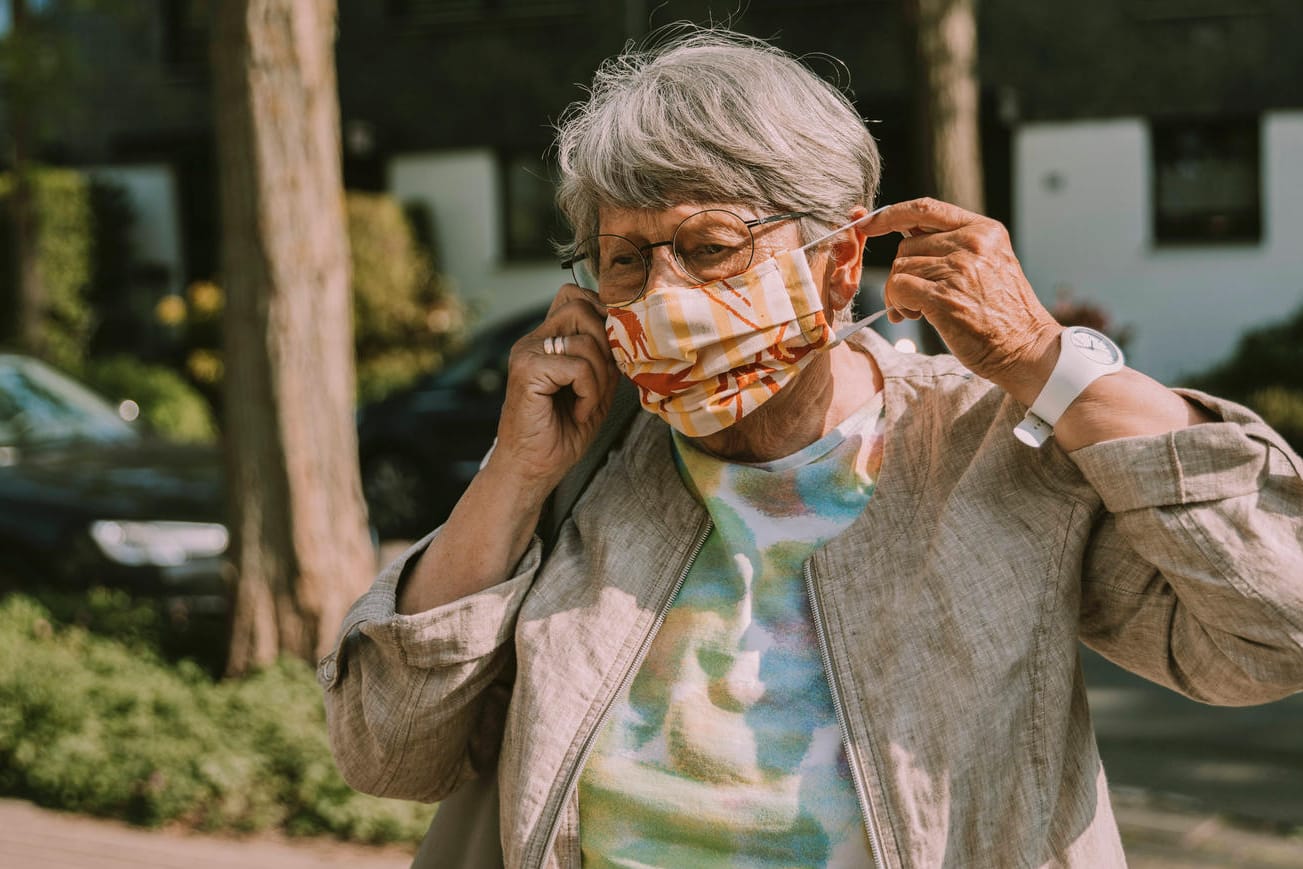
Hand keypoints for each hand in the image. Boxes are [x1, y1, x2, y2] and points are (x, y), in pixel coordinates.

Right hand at [487, 284, 618, 497]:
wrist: (531, 470)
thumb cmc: (560, 435)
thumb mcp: (595, 390)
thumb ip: (605, 359)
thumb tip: (626, 331)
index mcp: (545, 340)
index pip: (573, 296)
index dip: (599, 311)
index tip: (612, 349)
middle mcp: (532, 340)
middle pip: (580, 308)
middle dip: (605, 344)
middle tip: (603, 380)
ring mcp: (526, 353)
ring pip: (584, 339)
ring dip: (599, 376)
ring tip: (588, 402)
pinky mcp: (526, 370)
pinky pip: (578, 367)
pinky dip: (589, 392)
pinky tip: (580, 411)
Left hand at [861, 198, 1061, 405]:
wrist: (1027, 348)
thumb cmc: (1004, 313)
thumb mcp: (989, 263)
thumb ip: (955, 246)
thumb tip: (906, 236)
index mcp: (983, 230)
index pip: (925, 208)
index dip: (890, 214)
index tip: (869, 223)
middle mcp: (972, 243)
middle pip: (906, 245)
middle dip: (901, 272)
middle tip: (913, 299)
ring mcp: (958, 269)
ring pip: (899, 268)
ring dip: (899, 293)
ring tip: (920, 311)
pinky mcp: (944, 297)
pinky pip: (898, 288)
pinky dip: (897, 304)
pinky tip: (913, 316)